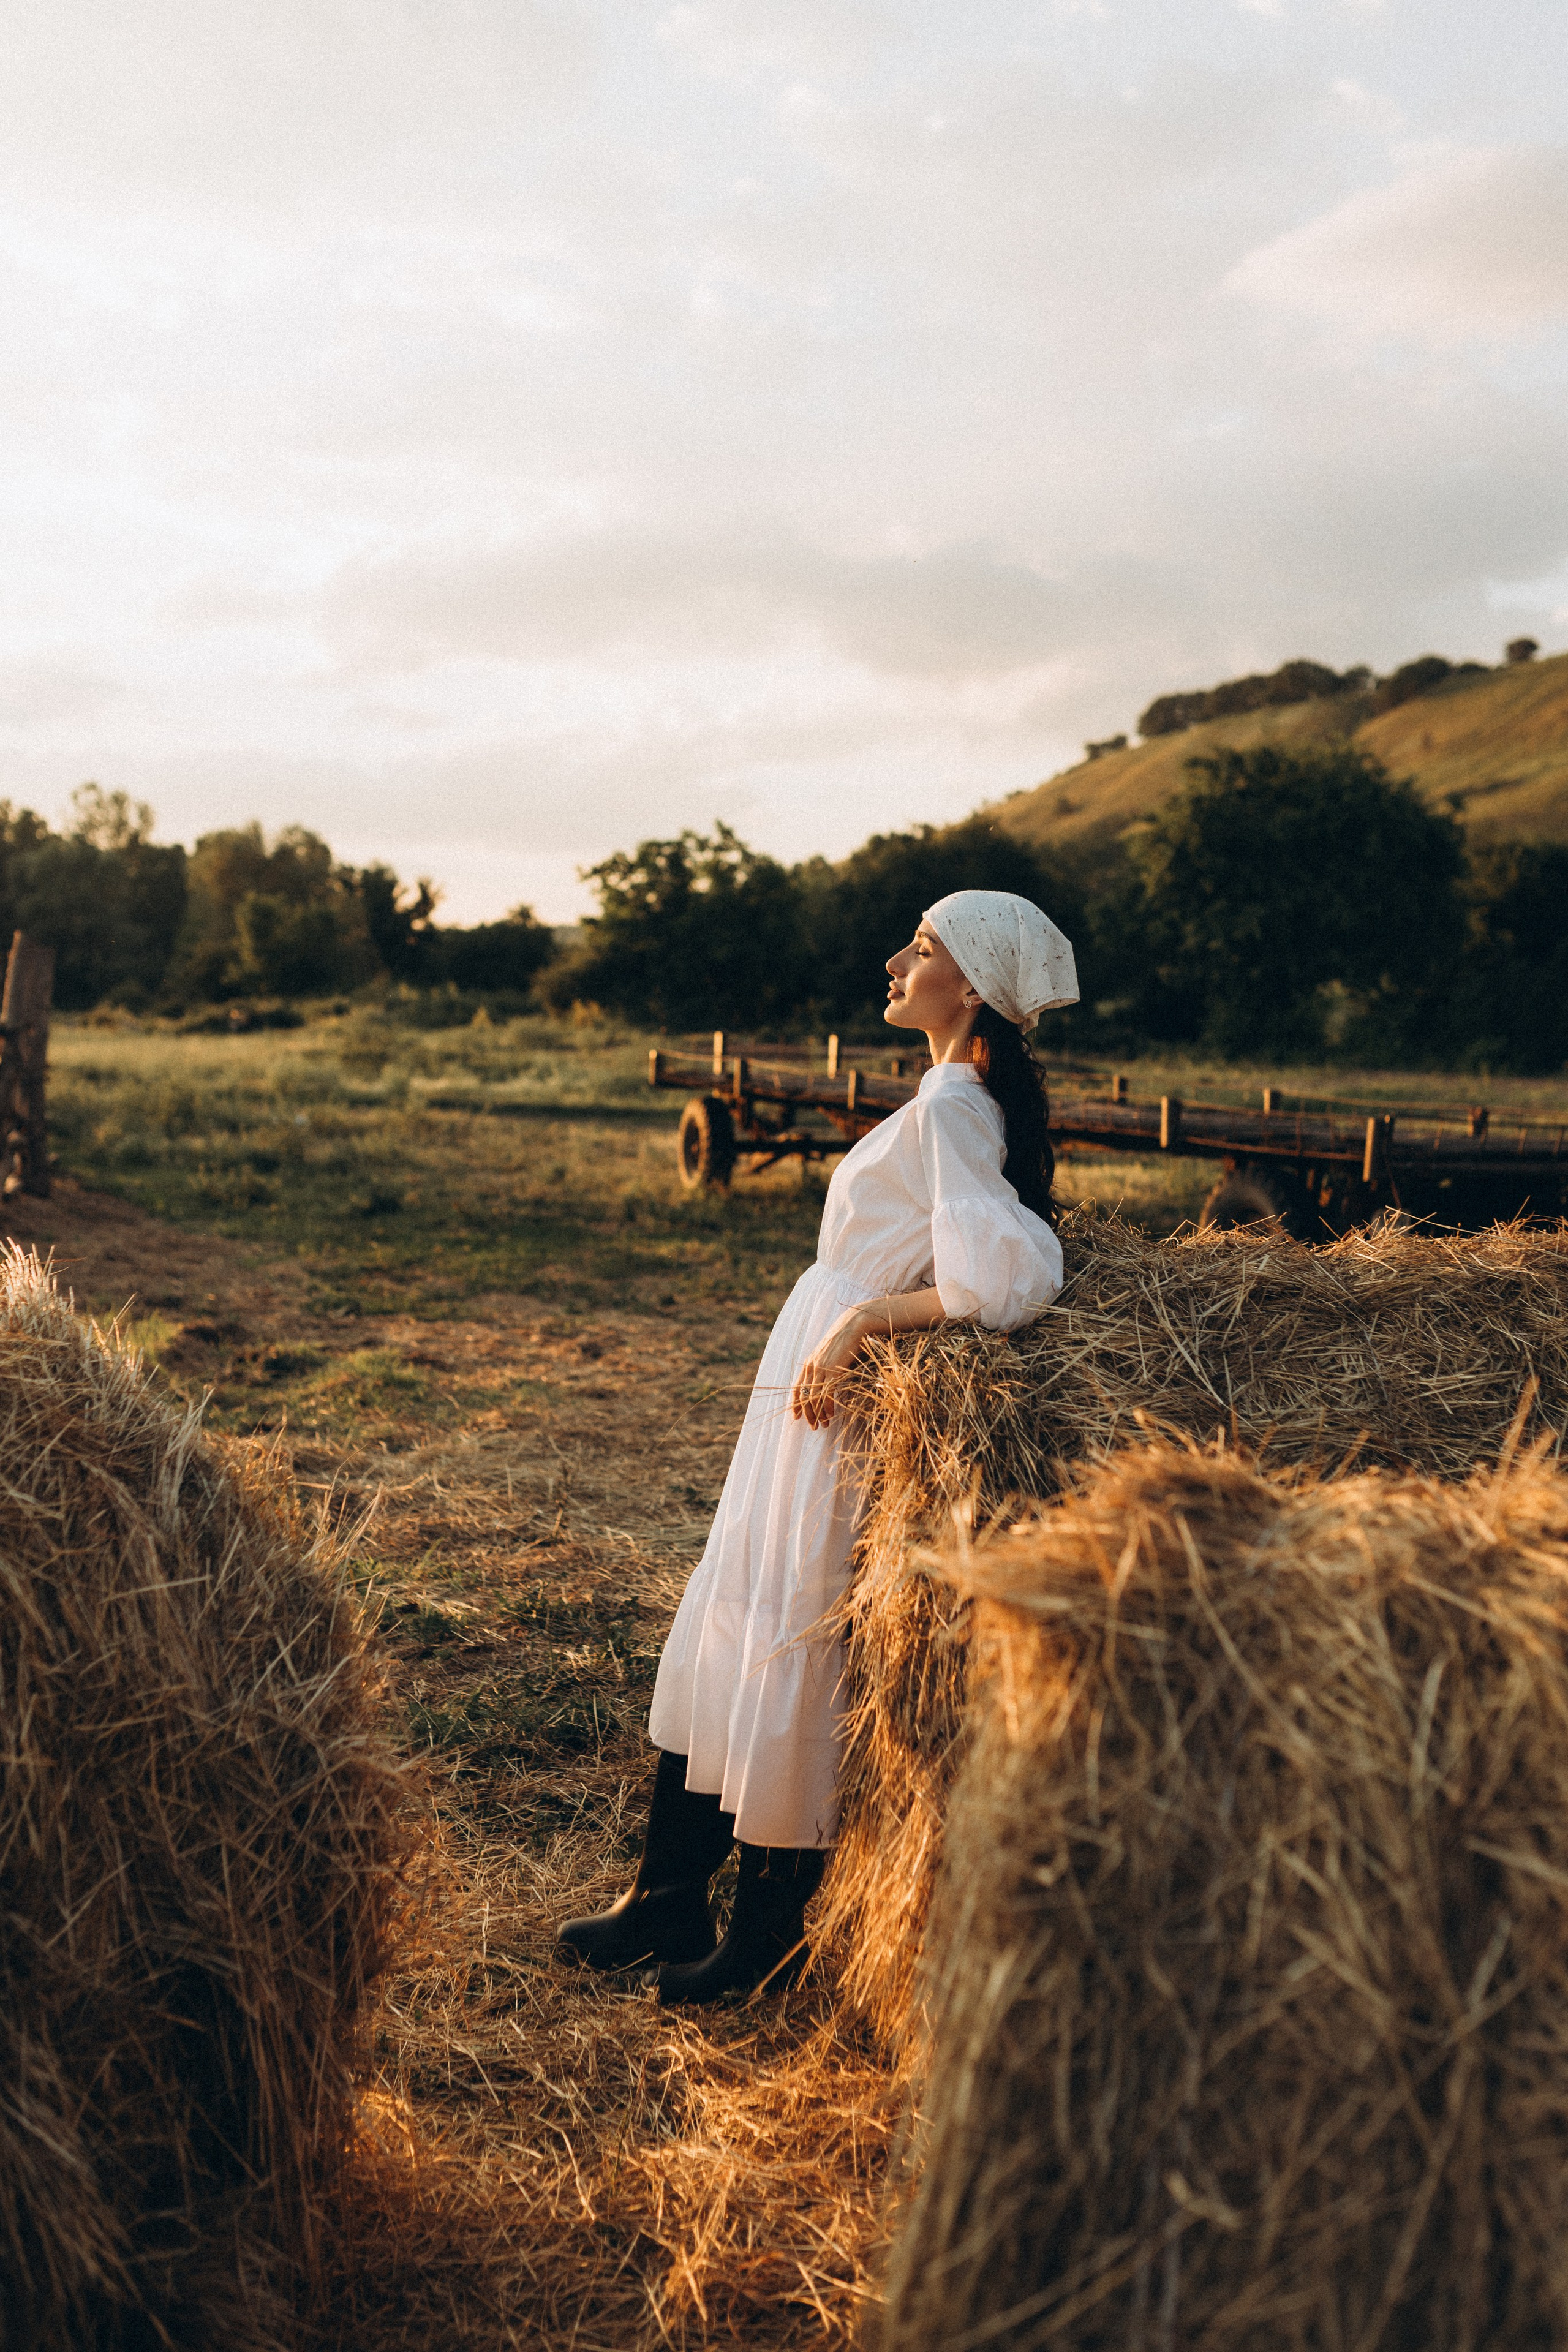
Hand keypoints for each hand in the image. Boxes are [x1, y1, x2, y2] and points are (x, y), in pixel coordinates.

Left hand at [790, 1309, 873, 1428]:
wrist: (851, 1327)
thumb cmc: (843, 1342)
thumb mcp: (828, 1356)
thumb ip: (823, 1368)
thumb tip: (824, 1383)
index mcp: (808, 1364)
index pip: (796, 1389)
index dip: (795, 1404)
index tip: (796, 1417)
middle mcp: (811, 1367)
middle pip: (804, 1396)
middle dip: (807, 1414)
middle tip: (813, 1426)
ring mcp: (821, 1369)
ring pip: (814, 1397)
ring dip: (818, 1414)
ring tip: (824, 1424)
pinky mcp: (832, 1370)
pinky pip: (826, 1393)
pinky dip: (828, 1406)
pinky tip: (831, 1414)